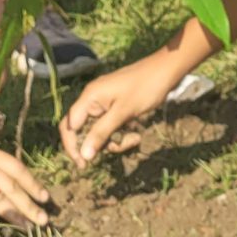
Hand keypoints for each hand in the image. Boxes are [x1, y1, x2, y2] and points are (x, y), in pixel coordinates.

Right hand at [60, 52, 188, 165]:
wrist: (166, 71)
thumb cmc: (144, 88)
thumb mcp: (122, 113)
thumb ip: (101, 133)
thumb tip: (83, 156)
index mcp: (89, 97)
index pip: (69, 126)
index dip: (72, 146)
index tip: (83, 164)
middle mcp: (92, 100)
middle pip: (83, 131)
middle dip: (98, 144)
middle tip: (116, 150)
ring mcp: (104, 104)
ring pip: (99, 132)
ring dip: (114, 141)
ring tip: (135, 139)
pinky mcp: (115, 108)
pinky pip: (110, 128)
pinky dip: (121, 134)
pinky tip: (136, 134)